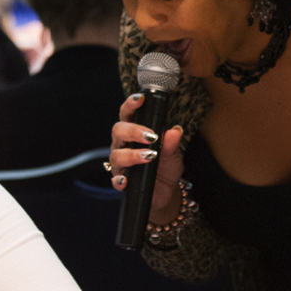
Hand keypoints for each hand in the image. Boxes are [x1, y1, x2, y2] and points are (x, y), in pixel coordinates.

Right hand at [109, 93, 184, 222]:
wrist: (165, 192)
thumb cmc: (165, 167)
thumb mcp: (173, 154)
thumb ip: (171, 143)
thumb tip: (175, 131)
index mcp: (134, 132)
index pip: (128, 114)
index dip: (131, 104)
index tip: (140, 99)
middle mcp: (123, 145)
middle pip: (118, 130)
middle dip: (133, 130)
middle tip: (151, 136)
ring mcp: (120, 164)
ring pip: (116, 155)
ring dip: (132, 155)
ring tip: (149, 157)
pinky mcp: (121, 182)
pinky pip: (115, 180)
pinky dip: (120, 180)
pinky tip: (128, 180)